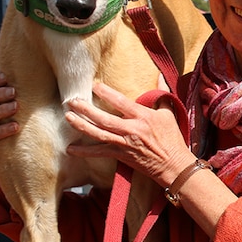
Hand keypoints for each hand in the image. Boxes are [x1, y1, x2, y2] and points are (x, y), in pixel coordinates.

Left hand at [64, 82, 193, 188]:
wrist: (173, 166)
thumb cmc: (172, 139)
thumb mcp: (169, 113)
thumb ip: (162, 93)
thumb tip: (159, 75)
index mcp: (143, 117)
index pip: (120, 102)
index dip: (106, 93)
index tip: (94, 85)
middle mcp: (131, 130)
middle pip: (103, 118)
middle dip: (85, 109)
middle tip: (72, 101)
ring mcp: (124, 144)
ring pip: (98, 134)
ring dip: (81, 126)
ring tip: (67, 117)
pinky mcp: (121, 156)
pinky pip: (99, 153)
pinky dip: (84, 152)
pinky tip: (70, 149)